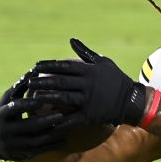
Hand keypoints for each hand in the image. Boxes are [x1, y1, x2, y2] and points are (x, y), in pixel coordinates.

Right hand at [0, 73, 68, 160]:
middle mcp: (5, 131)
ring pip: (35, 140)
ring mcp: (13, 145)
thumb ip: (19, 87)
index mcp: (1, 114)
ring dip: (52, 134)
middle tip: (61, 114)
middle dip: (45, 120)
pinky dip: (52, 145)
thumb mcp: (6, 100)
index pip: (16, 108)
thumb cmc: (2, 114)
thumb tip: (34, 70)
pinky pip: (38, 151)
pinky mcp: (20, 155)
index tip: (43, 99)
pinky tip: (64, 139)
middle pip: (28, 126)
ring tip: (67, 126)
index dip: (29, 104)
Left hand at [27, 39, 151, 127]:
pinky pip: (72, 118)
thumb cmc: (116, 79)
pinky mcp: (90, 115)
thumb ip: (85, 52)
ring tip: (32, 97)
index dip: (49, 66)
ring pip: (63, 98)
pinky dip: (59, 120)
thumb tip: (71, 40)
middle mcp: (87, 84)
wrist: (132, 101)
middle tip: (28, 81)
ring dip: (46, 97)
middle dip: (43, 81)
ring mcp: (88, 100)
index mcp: (89, 71)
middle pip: (60, 82)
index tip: (35, 66)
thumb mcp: (103, 62)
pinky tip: (47, 121)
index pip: (64, 66)